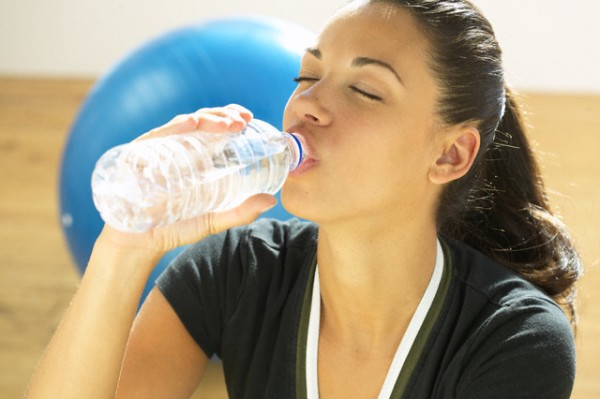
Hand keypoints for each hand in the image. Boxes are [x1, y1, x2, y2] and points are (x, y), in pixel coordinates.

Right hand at [97, 104, 277, 260]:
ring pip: (184, 124)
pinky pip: (157, 136)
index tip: (249, 118)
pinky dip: (175, 128)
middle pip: (201, 122)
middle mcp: (177, 149)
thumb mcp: (213, 220)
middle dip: (223, 116)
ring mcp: (158, 150)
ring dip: (207, 120)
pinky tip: (191, 123)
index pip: (213, 129)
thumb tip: (271, 202)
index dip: (230, 118)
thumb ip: (240, 212)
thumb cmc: (175, 227)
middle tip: (242, 121)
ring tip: (227, 124)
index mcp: (195, 158)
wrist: (140, 243)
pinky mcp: (139, 155)